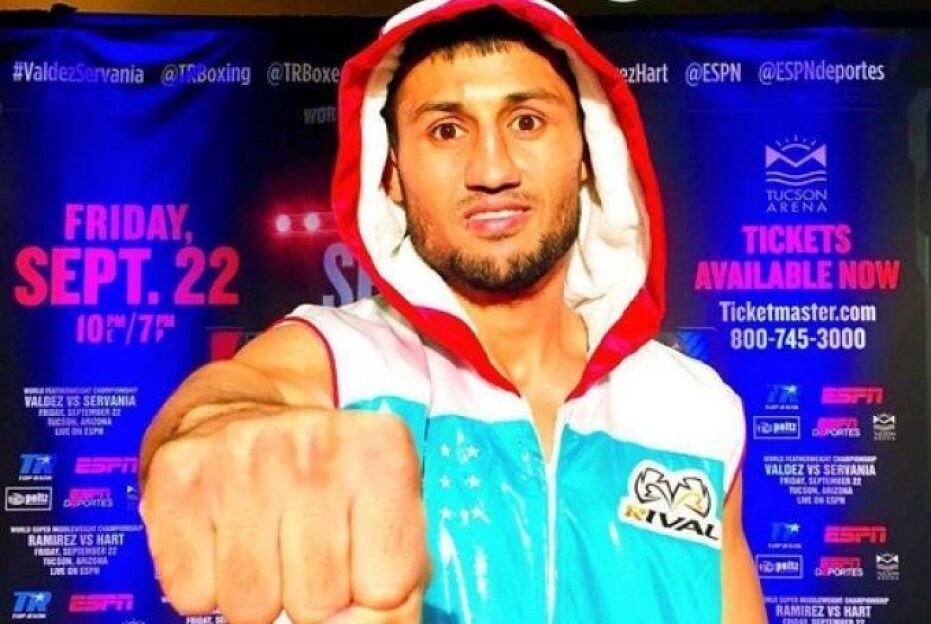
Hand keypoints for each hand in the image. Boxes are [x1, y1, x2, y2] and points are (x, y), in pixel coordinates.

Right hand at [140, 407, 427, 623]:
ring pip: (250, 607)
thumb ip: (393, 594)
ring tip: (267, 543)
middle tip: (308, 552)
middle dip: (314, 597)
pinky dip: (207, 583)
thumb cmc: (331, 482)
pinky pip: (192, 593)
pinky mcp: (178, 478)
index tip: (360, 572)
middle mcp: (315, 447)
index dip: (368, 599)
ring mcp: (242, 458)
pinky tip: (226, 535)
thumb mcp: (388, 519)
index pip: (386, 591)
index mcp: (381, 453)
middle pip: (318, 604)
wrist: (244, 410)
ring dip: (260, 593)